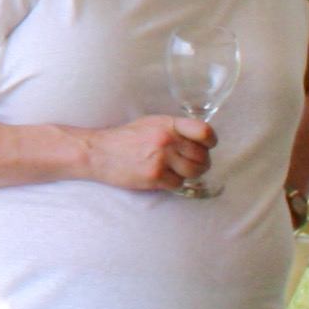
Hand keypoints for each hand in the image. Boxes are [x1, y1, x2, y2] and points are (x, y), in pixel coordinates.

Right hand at [80, 115, 214, 191]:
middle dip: (199, 162)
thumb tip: (199, 142)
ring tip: (176, 171)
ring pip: (194, 172)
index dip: (211, 141)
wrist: (98, 153)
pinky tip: (161, 177)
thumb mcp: (150, 124)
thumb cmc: (124, 139)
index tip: (207, 146)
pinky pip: (178, 184)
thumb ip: (174, 130)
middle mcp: (166, 139)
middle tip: (188, 163)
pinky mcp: (155, 176)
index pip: (204, 132)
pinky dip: (173, 183)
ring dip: (188, 174)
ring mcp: (161, 158)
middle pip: (202, 156)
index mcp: (167, 124)